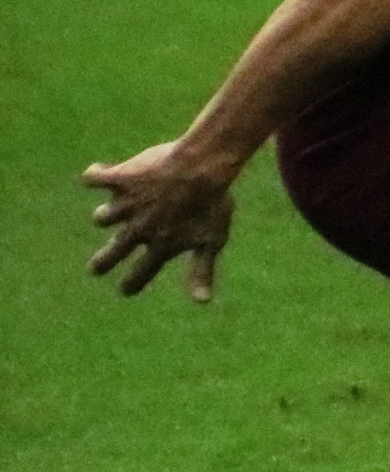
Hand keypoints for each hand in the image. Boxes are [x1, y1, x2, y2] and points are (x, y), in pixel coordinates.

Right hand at [83, 143, 236, 301]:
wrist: (203, 168)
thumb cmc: (213, 204)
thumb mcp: (212, 240)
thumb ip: (202, 271)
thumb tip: (202, 303)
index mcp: (160, 245)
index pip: (139, 274)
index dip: (131, 285)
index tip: (126, 290)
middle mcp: (138, 229)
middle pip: (110, 254)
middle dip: (101, 263)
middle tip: (95, 268)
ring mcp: (127, 205)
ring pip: (101, 217)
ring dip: (105, 215)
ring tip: (110, 211)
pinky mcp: (121, 180)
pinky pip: (95, 179)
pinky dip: (94, 176)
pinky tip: (96, 172)